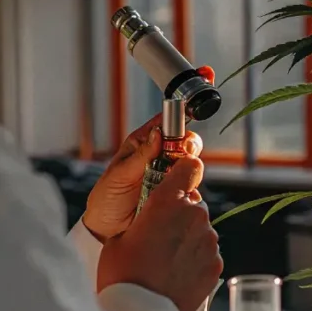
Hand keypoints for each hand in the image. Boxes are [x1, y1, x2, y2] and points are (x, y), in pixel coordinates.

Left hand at [83, 66, 214, 241]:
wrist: (106, 234)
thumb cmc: (106, 200)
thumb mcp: (117, 176)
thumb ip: (140, 155)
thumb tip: (158, 133)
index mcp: (144, 143)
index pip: (169, 116)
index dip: (187, 98)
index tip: (206, 76)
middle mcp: (161, 156)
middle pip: (189, 139)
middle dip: (189, 145)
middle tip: (178, 157)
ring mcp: (172, 176)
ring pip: (194, 164)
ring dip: (186, 172)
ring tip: (164, 185)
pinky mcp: (179, 196)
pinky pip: (194, 188)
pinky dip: (189, 191)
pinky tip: (174, 199)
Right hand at [97, 157, 223, 310]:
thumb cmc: (122, 273)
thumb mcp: (121, 236)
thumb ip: (144, 217)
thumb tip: (152, 215)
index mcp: (167, 201)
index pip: (188, 167)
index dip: (183, 172)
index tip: (178, 179)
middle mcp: (193, 215)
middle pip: (194, 203)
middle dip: (181, 213)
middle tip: (161, 234)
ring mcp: (208, 239)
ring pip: (201, 228)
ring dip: (189, 237)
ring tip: (167, 258)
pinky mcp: (216, 262)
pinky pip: (207, 252)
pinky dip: (196, 258)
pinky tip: (177, 271)